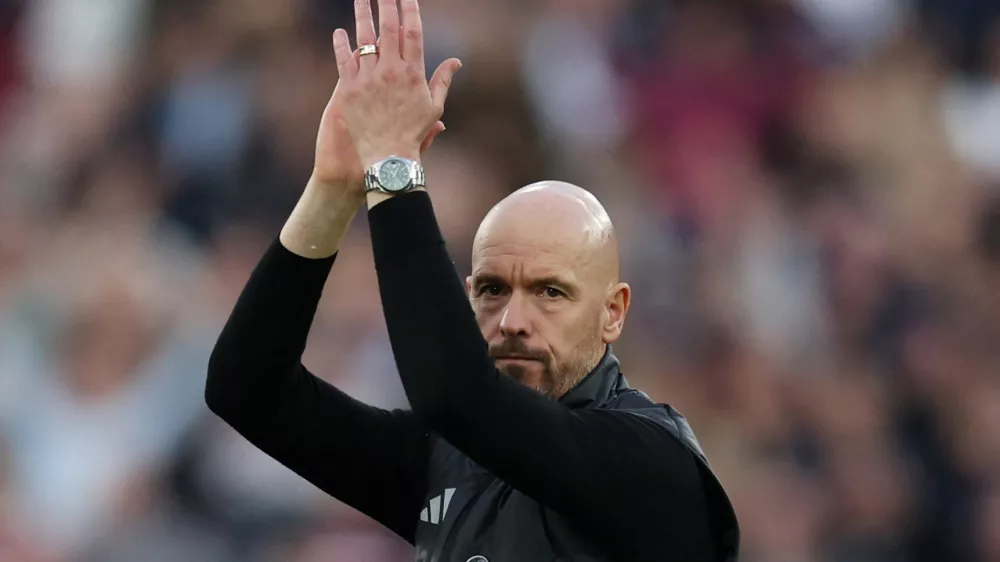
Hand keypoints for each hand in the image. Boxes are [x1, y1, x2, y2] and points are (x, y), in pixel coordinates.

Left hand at [332, 0, 461, 169]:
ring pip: (364, 39)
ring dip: (362, 15)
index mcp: (413, 73)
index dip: (410, 9)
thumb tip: (456, 62)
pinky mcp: (350, 89)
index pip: (413, 32)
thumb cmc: (413, 134)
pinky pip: (344, 61)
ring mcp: (368, 79)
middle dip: (386, 3)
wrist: (388, 157)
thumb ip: (442, 81)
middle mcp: (391, 72)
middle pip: (388, 28)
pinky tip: (340, 32)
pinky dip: (341, 45)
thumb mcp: (434, 108)